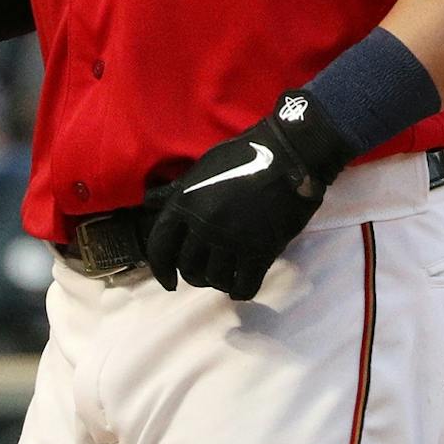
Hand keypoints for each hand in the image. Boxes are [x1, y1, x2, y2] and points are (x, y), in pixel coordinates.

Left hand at [145, 99, 336, 300]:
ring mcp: (232, 239)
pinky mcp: (260, 250)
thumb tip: (152, 202)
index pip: (159, 247)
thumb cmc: (246, 154)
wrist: (291, 153)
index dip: (161, 269)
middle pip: (189, 268)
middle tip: (207, 272)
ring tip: (227, 276)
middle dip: (195, 275)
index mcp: (185, 203)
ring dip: (218, 282)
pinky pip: (244, 286)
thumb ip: (181, 190)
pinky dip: (241, 290)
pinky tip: (242, 286)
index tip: (169, 281)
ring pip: (215, 279)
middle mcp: (203, 225)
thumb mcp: (204, 167)